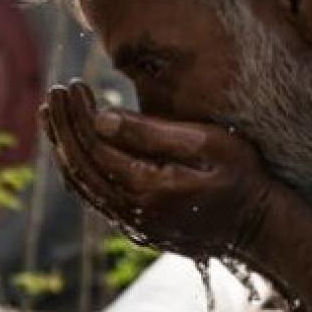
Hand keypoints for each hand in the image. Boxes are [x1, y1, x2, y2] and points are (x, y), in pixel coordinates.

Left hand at [41, 83, 285, 262]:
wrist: (259, 227)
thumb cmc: (240, 177)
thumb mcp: (206, 144)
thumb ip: (152, 132)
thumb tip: (101, 118)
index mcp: (146, 188)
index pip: (94, 147)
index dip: (77, 115)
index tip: (71, 84)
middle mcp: (131, 211)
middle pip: (80, 166)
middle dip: (62, 127)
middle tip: (54, 94)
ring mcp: (131, 223)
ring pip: (82, 184)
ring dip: (63, 148)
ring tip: (52, 115)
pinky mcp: (136, 226)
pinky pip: (94, 196)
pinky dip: (77, 168)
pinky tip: (72, 147)